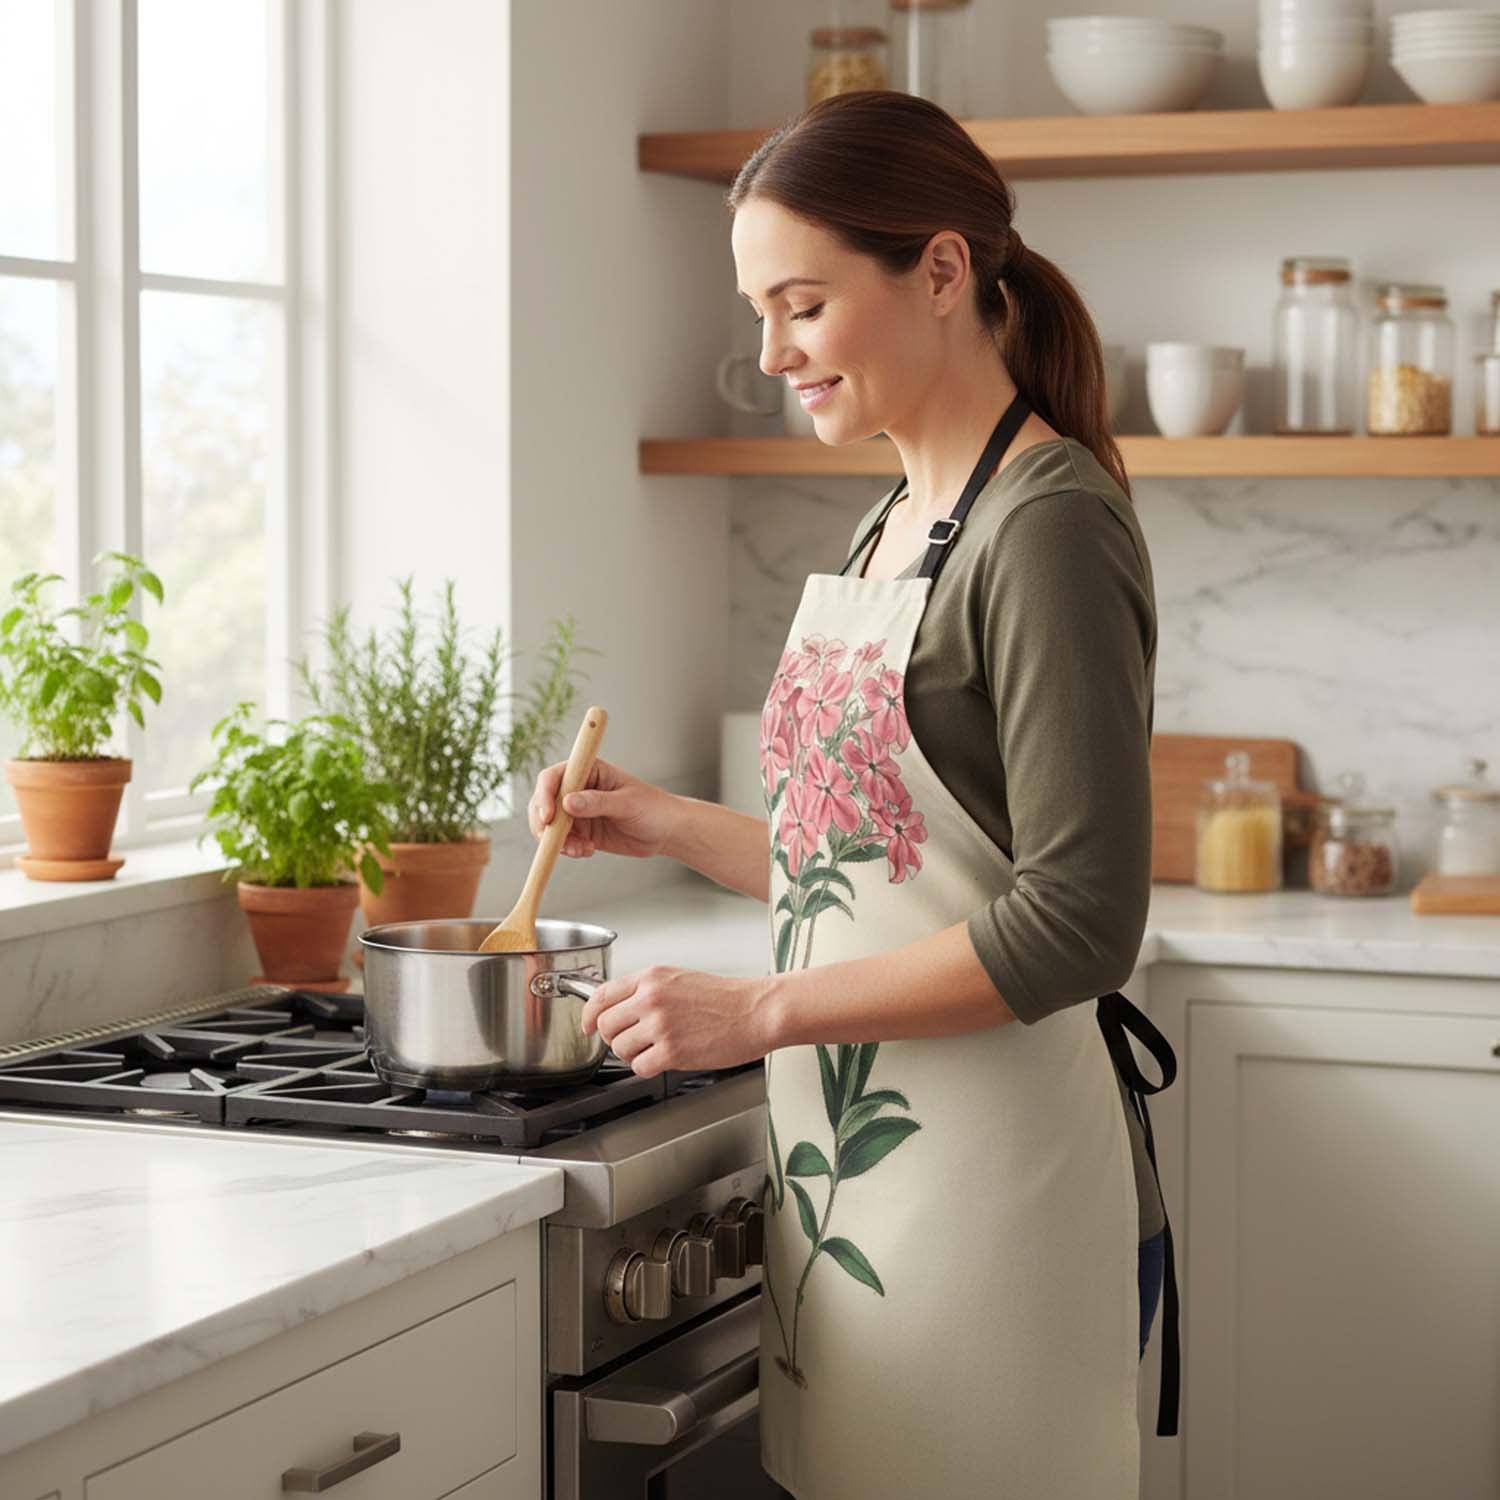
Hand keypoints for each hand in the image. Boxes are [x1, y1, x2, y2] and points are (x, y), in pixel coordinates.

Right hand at [528, 757, 680, 860]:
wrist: (666, 832)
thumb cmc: (653, 808)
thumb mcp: (627, 803)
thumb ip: (597, 802)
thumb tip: (567, 803)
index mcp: (589, 771)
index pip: (555, 776)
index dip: (545, 794)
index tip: (548, 816)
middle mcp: (578, 789)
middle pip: (544, 801)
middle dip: (543, 822)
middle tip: (553, 841)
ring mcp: (578, 811)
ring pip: (550, 825)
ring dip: (557, 840)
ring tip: (579, 849)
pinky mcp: (582, 831)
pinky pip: (563, 841)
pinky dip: (568, 848)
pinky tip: (587, 851)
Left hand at [580, 966, 776, 1077]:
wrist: (756, 1011)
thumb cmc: (725, 998)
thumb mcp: (679, 979)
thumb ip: (647, 990)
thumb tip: (619, 1007)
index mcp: (651, 978)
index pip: (601, 995)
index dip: (588, 1015)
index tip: (587, 1026)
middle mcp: (651, 998)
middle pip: (605, 1026)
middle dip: (615, 1038)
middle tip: (633, 1041)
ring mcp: (660, 1025)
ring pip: (620, 1049)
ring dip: (634, 1054)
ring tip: (657, 1049)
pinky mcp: (672, 1051)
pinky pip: (640, 1067)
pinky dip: (649, 1068)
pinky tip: (666, 1059)